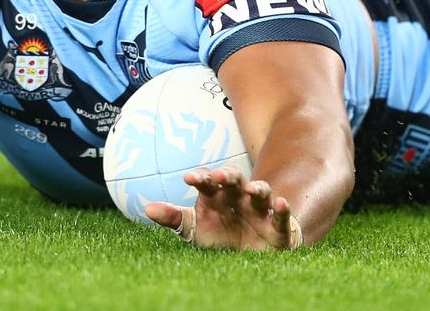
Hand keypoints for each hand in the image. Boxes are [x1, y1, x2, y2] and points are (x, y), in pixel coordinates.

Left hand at [144, 165, 301, 250]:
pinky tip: (280, 203)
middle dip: (228, 176)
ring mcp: (258, 210)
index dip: (200, 178)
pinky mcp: (277, 226)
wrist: (250, 254)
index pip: (208, 182)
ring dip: (258, 188)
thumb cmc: (220, 235)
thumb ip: (173, 218)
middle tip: (219, 175)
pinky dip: (282, 209)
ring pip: (260, 192)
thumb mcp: (194, 229)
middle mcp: (239, 198)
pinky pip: (281, 216)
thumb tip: (147, 209)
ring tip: (252, 188)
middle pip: (235, 181)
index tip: (188, 178)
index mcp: (217, 196)